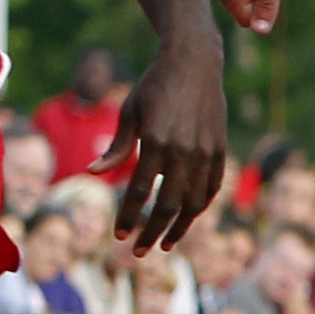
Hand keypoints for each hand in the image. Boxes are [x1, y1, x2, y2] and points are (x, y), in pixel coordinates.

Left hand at [108, 35, 228, 251]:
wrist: (195, 61)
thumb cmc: (155, 85)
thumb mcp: (130, 112)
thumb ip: (117, 147)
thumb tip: (94, 173)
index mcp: (156, 142)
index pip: (139, 192)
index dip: (128, 217)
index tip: (118, 236)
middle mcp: (184, 151)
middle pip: (168, 206)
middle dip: (152, 233)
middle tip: (138, 251)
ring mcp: (206, 151)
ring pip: (194, 203)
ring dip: (179, 228)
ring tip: (165, 244)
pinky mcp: (220, 148)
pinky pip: (212, 187)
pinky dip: (200, 206)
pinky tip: (188, 217)